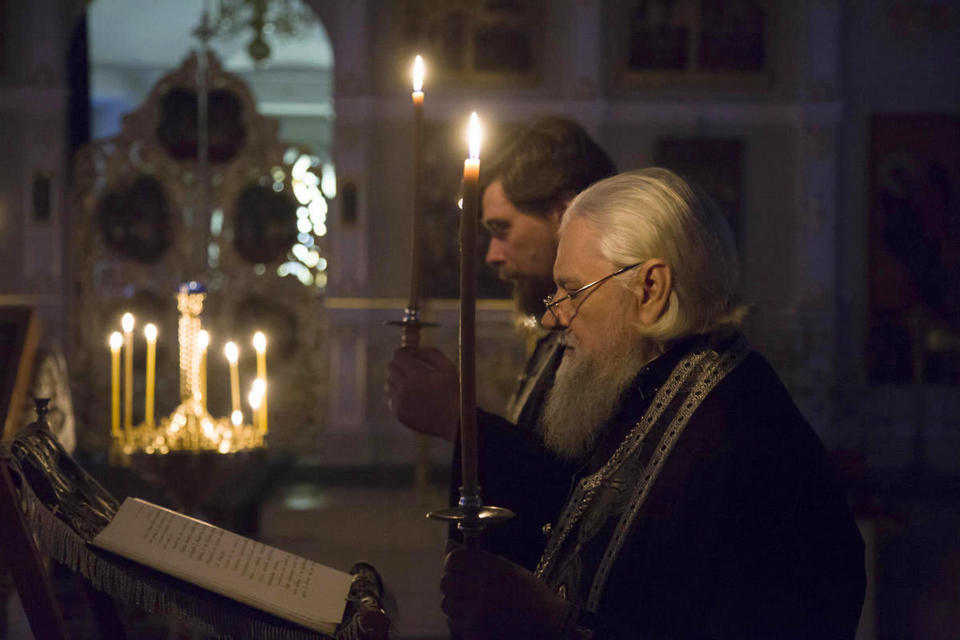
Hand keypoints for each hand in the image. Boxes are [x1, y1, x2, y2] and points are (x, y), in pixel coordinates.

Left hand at [386, 347, 458, 441]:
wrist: (454, 422)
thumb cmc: (453, 392)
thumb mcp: (448, 368)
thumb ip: (431, 354)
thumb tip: (414, 350)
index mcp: (417, 375)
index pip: (398, 355)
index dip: (403, 352)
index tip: (408, 354)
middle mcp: (405, 388)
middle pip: (391, 367)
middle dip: (400, 365)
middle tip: (410, 368)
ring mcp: (400, 402)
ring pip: (388, 383)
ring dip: (398, 380)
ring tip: (413, 385)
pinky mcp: (398, 413)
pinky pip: (391, 398)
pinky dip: (399, 396)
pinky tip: (412, 399)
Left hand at [440, 543, 573, 639]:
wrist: (548, 625)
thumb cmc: (529, 594)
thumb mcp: (507, 568)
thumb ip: (477, 558)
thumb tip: (449, 546)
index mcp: (491, 569)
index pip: (453, 560)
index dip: (453, 561)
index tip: (459, 565)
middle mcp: (480, 590)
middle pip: (445, 582)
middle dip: (453, 581)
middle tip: (466, 584)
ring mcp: (475, 614)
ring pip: (446, 603)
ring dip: (456, 601)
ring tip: (474, 602)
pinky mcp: (474, 634)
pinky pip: (454, 622)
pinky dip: (461, 619)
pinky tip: (478, 617)